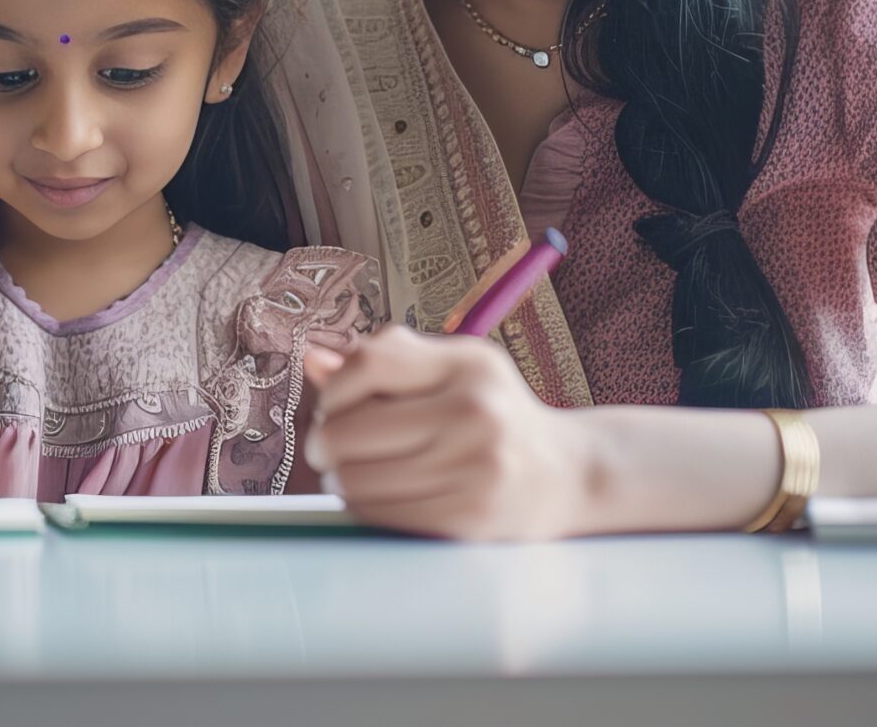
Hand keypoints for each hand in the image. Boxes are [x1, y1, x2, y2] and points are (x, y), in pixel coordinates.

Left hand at [303, 327, 596, 541]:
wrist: (565, 475)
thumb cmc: (494, 415)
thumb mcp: (452, 371)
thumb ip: (385, 362)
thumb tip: (310, 359)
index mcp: (469, 364)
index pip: (367, 364)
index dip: (333, 389)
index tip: (333, 406)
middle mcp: (475, 412)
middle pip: (348, 430)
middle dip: (325, 441)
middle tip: (330, 447)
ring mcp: (473, 468)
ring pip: (355, 479)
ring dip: (340, 478)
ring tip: (354, 472)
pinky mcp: (467, 518)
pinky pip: (378, 514)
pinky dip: (363, 506)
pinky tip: (379, 495)